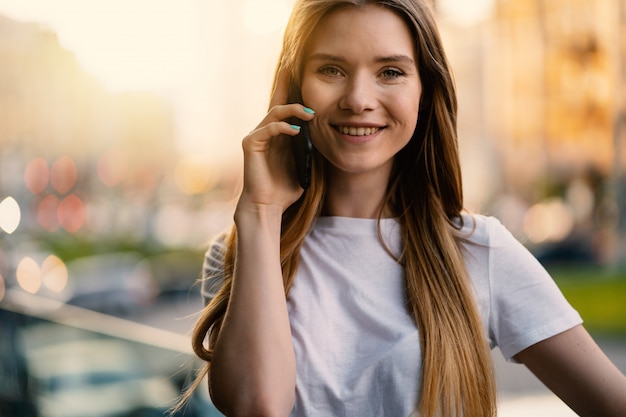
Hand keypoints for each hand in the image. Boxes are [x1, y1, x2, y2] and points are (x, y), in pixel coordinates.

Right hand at [238, 68, 314, 213]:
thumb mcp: (305, 163)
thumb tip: (326, 132)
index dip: (292, 89)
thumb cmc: (287, 188)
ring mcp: (257, 135)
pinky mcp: (251, 143)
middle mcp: (267, 131)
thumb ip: (310, 147)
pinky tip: (296, 130)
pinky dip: (283, 128)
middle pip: (276, 100)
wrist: (269, 205)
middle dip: (284, 83)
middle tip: (292, 66)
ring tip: (309, 113)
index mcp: (280, 134)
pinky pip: (268, 129)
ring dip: (293, 110)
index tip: (301, 72)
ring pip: (275, 113)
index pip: (287, 107)